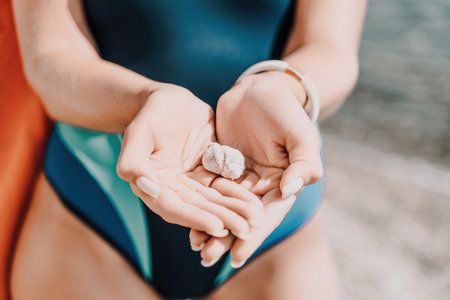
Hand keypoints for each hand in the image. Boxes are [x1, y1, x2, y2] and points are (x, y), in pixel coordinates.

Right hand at [117, 84, 263, 236]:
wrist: (168, 100)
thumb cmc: (149, 115)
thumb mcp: (137, 133)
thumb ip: (132, 162)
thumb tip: (147, 189)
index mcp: (154, 186)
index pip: (174, 208)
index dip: (195, 219)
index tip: (217, 227)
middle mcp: (175, 189)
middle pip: (200, 209)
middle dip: (223, 219)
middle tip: (246, 229)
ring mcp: (194, 181)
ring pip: (216, 200)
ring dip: (235, 210)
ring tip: (256, 217)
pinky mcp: (211, 170)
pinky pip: (226, 184)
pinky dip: (240, 193)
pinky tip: (257, 200)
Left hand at [190, 71, 322, 265]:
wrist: (260, 90)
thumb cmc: (285, 111)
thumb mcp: (300, 135)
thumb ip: (303, 163)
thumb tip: (291, 190)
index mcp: (282, 184)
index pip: (267, 215)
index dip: (253, 236)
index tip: (237, 255)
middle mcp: (260, 186)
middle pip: (242, 217)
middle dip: (226, 238)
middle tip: (207, 256)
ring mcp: (239, 177)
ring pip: (223, 206)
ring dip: (210, 225)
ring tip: (194, 244)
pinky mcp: (221, 166)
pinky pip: (209, 188)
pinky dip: (200, 202)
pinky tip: (185, 214)